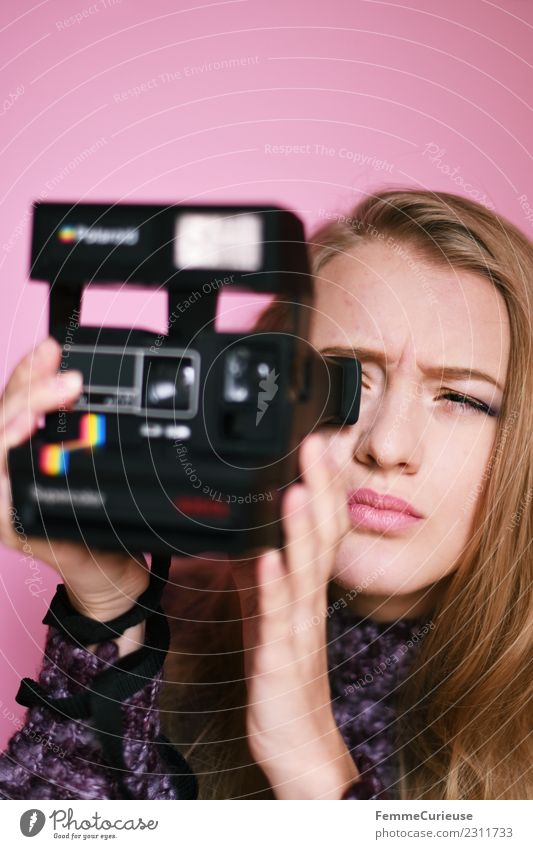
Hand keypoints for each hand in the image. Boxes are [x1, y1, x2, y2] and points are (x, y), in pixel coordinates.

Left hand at [0, 338, 148, 646]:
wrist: (106, 578)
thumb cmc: (94, 564)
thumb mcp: (82, 544)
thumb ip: (63, 514)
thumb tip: (52, 463)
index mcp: (3, 511)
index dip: (10, 429)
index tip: (39, 412)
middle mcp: (1, 489)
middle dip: (26, 392)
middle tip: (64, 373)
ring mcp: (13, 472)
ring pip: (7, 414)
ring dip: (27, 380)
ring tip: (50, 353)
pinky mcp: (29, 459)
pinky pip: (24, 416)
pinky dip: (35, 387)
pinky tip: (50, 366)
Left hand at [231, 433, 360, 798]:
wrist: (298, 745)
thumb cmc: (284, 680)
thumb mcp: (269, 620)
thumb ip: (262, 582)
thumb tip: (249, 544)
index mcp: (306, 592)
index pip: (322, 529)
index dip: (322, 487)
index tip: (316, 444)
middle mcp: (309, 605)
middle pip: (322, 539)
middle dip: (319, 490)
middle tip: (313, 445)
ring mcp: (298, 631)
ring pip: (303, 573)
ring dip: (299, 531)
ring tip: (294, 489)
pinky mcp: (280, 660)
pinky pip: (276, 621)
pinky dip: (272, 589)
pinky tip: (266, 561)